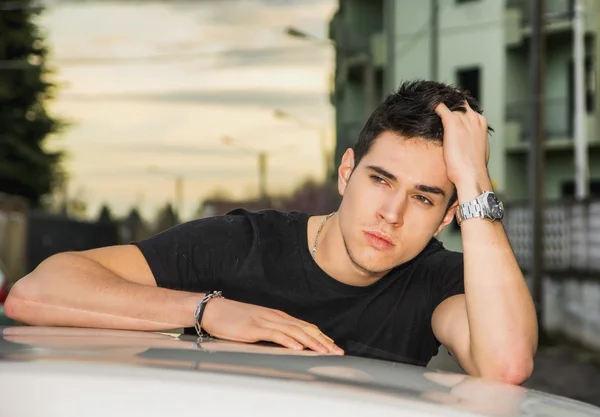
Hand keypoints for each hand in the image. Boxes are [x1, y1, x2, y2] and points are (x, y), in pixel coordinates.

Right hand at [201, 297, 343, 354]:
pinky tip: (298, 347)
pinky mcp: (254, 328)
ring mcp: (265, 321)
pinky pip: (275, 334)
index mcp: (277, 316)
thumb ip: (272, 330)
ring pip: (294, 331)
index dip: (321, 337)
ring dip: (311, 342)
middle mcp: (275, 317)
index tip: (333, 346)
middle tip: (337, 352)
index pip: (304, 326)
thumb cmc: (233, 318)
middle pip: (304, 329)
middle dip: (323, 341)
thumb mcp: (257, 324)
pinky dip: (289, 341)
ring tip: (324, 351)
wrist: (213, 309)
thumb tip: (287, 341)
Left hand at [434, 101, 490, 188]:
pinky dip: (433, 104)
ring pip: (450, 104)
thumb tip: (465, 144)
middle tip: (436, 102)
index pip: (468, 110)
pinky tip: (425, 104)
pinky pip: (440, 106)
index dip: (457, 110)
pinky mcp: (452, 122)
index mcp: (481, 123)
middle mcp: (474, 118)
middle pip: (460, 104)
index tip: (449, 110)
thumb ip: (472, 141)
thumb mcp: (477, 150)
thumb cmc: (473, 167)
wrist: (471, 173)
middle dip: (449, 103)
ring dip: (439, 103)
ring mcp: (463, 119)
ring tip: (428, 101)